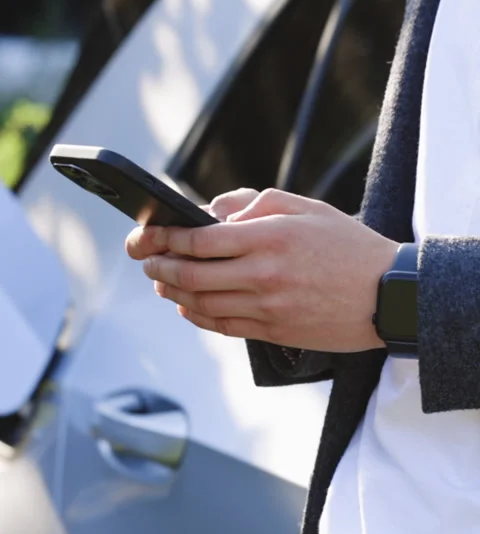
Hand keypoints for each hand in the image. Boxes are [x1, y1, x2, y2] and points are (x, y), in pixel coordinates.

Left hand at [125, 189, 398, 352]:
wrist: (387, 295)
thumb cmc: (348, 246)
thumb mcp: (305, 207)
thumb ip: (254, 203)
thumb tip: (212, 212)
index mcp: (269, 238)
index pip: (198, 240)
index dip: (163, 239)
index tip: (145, 235)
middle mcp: (263, 275)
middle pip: (190, 276)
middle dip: (158, 267)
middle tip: (146, 260)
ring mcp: (267, 308)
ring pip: (201, 305)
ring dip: (173, 293)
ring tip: (161, 283)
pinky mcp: (273, 331)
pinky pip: (223, 326)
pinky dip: (198, 316)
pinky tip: (188, 307)